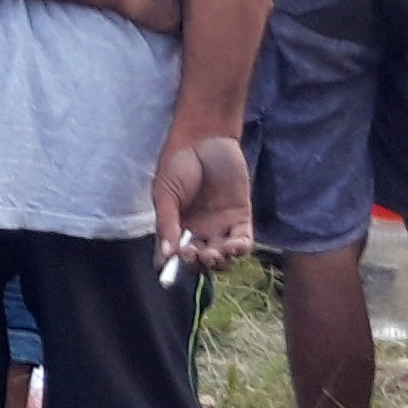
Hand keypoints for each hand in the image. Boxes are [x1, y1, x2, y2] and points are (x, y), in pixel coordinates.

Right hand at [152, 132, 251, 276]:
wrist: (205, 139)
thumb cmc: (178, 163)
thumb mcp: (165, 194)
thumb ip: (166, 224)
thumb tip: (164, 256)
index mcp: (177, 226)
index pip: (177, 255)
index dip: (176, 266)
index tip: (174, 267)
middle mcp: (199, 230)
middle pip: (202, 260)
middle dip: (200, 264)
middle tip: (197, 255)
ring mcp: (220, 225)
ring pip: (223, 255)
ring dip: (220, 260)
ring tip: (215, 252)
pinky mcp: (241, 216)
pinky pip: (243, 240)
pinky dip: (240, 248)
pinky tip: (235, 246)